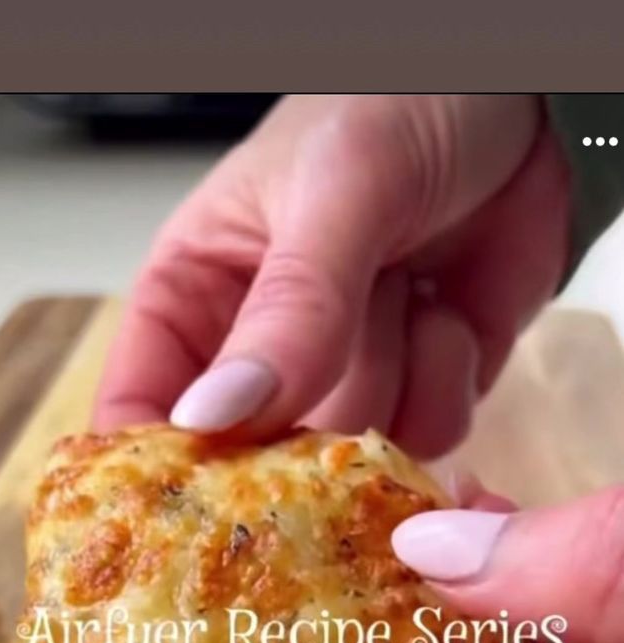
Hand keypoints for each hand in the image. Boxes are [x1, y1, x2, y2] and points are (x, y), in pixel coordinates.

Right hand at [95, 94, 568, 457]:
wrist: (531, 105)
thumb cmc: (400, 106)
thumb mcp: (333, 193)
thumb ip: (286, 310)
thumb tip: (213, 418)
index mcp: (197, 295)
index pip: (142, 406)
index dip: (159, 467)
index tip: (192, 506)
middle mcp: (263, 350)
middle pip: (252, 457)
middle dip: (298, 429)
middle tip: (333, 376)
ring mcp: (345, 374)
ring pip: (345, 452)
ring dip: (389, 375)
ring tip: (406, 288)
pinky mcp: (421, 386)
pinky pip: (424, 437)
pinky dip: (448, 380)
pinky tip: (449, 309)